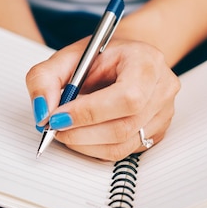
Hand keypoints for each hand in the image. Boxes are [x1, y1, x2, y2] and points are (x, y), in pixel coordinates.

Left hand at [26, 37, 180, 160]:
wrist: (128, 57)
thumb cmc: (103, 55)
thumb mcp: (69, 56)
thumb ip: (46, 78)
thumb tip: (43, 111)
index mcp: (147, 61)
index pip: (126, 97)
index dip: (89, 112)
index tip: (57, 117)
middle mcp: (162, 88)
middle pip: (124, 126)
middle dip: (82, 132)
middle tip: (54, 128)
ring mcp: (164, 113)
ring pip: (122, 145)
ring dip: (86, 144)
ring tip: (66, 130)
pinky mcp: (157, 133)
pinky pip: (124, 151)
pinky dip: (96, 148)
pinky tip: (84, 133)